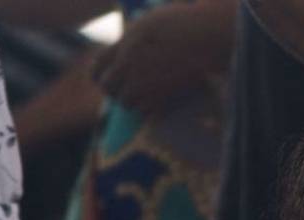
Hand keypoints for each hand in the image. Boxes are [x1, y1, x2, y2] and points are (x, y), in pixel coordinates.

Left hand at [91, 3, 228, 113]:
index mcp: (123, 47)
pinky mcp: (164, 96)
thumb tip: (121, 53)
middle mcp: (130, 67)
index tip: (102, 77)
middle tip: (121, 88)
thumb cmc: (179, 23)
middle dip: (113, 89)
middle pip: (109, 88)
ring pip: (126, 102)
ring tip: (139, 95)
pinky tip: (155, 101)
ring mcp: (147, 84)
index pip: (97, 68)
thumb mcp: (146, 24)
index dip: (98, 74)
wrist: (206, 38)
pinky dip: (148, 108)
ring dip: (130, 100)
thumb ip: (130, 40)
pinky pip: (147, 111)